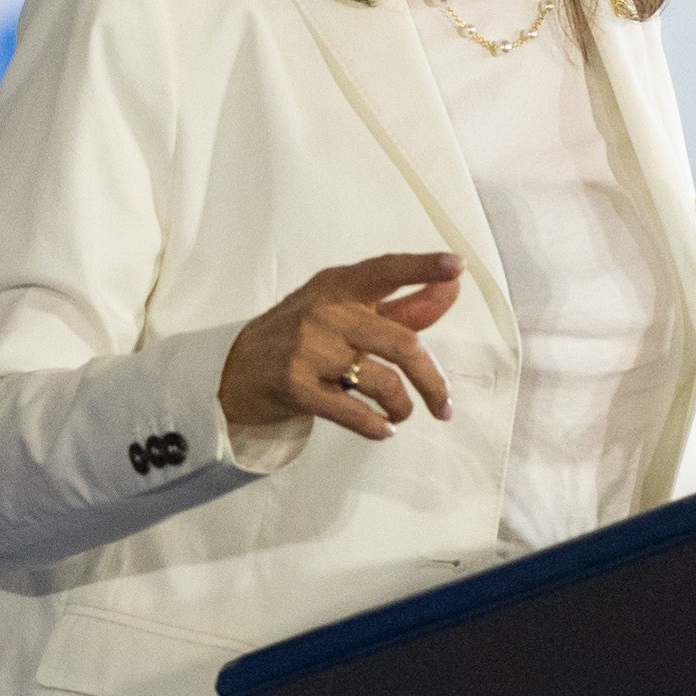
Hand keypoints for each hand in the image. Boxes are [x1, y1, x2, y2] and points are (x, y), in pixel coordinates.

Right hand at [219, 252, 464, 442]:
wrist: (240, 371)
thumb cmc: (306, 337)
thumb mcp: (348, 312)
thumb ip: (403, 305)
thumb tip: (453, 287)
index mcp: (341, 286)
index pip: (386, 271)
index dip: (422, 268)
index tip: (455, 266)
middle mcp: (326, 312)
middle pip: (402, 344)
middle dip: (432, 381)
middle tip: (445, 404)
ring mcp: (309, 349)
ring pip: (383, 381)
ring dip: (403, 406)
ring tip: (402, 413)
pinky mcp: (296, 385)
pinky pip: (353, 412)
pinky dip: (377, 426)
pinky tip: (384, 430)